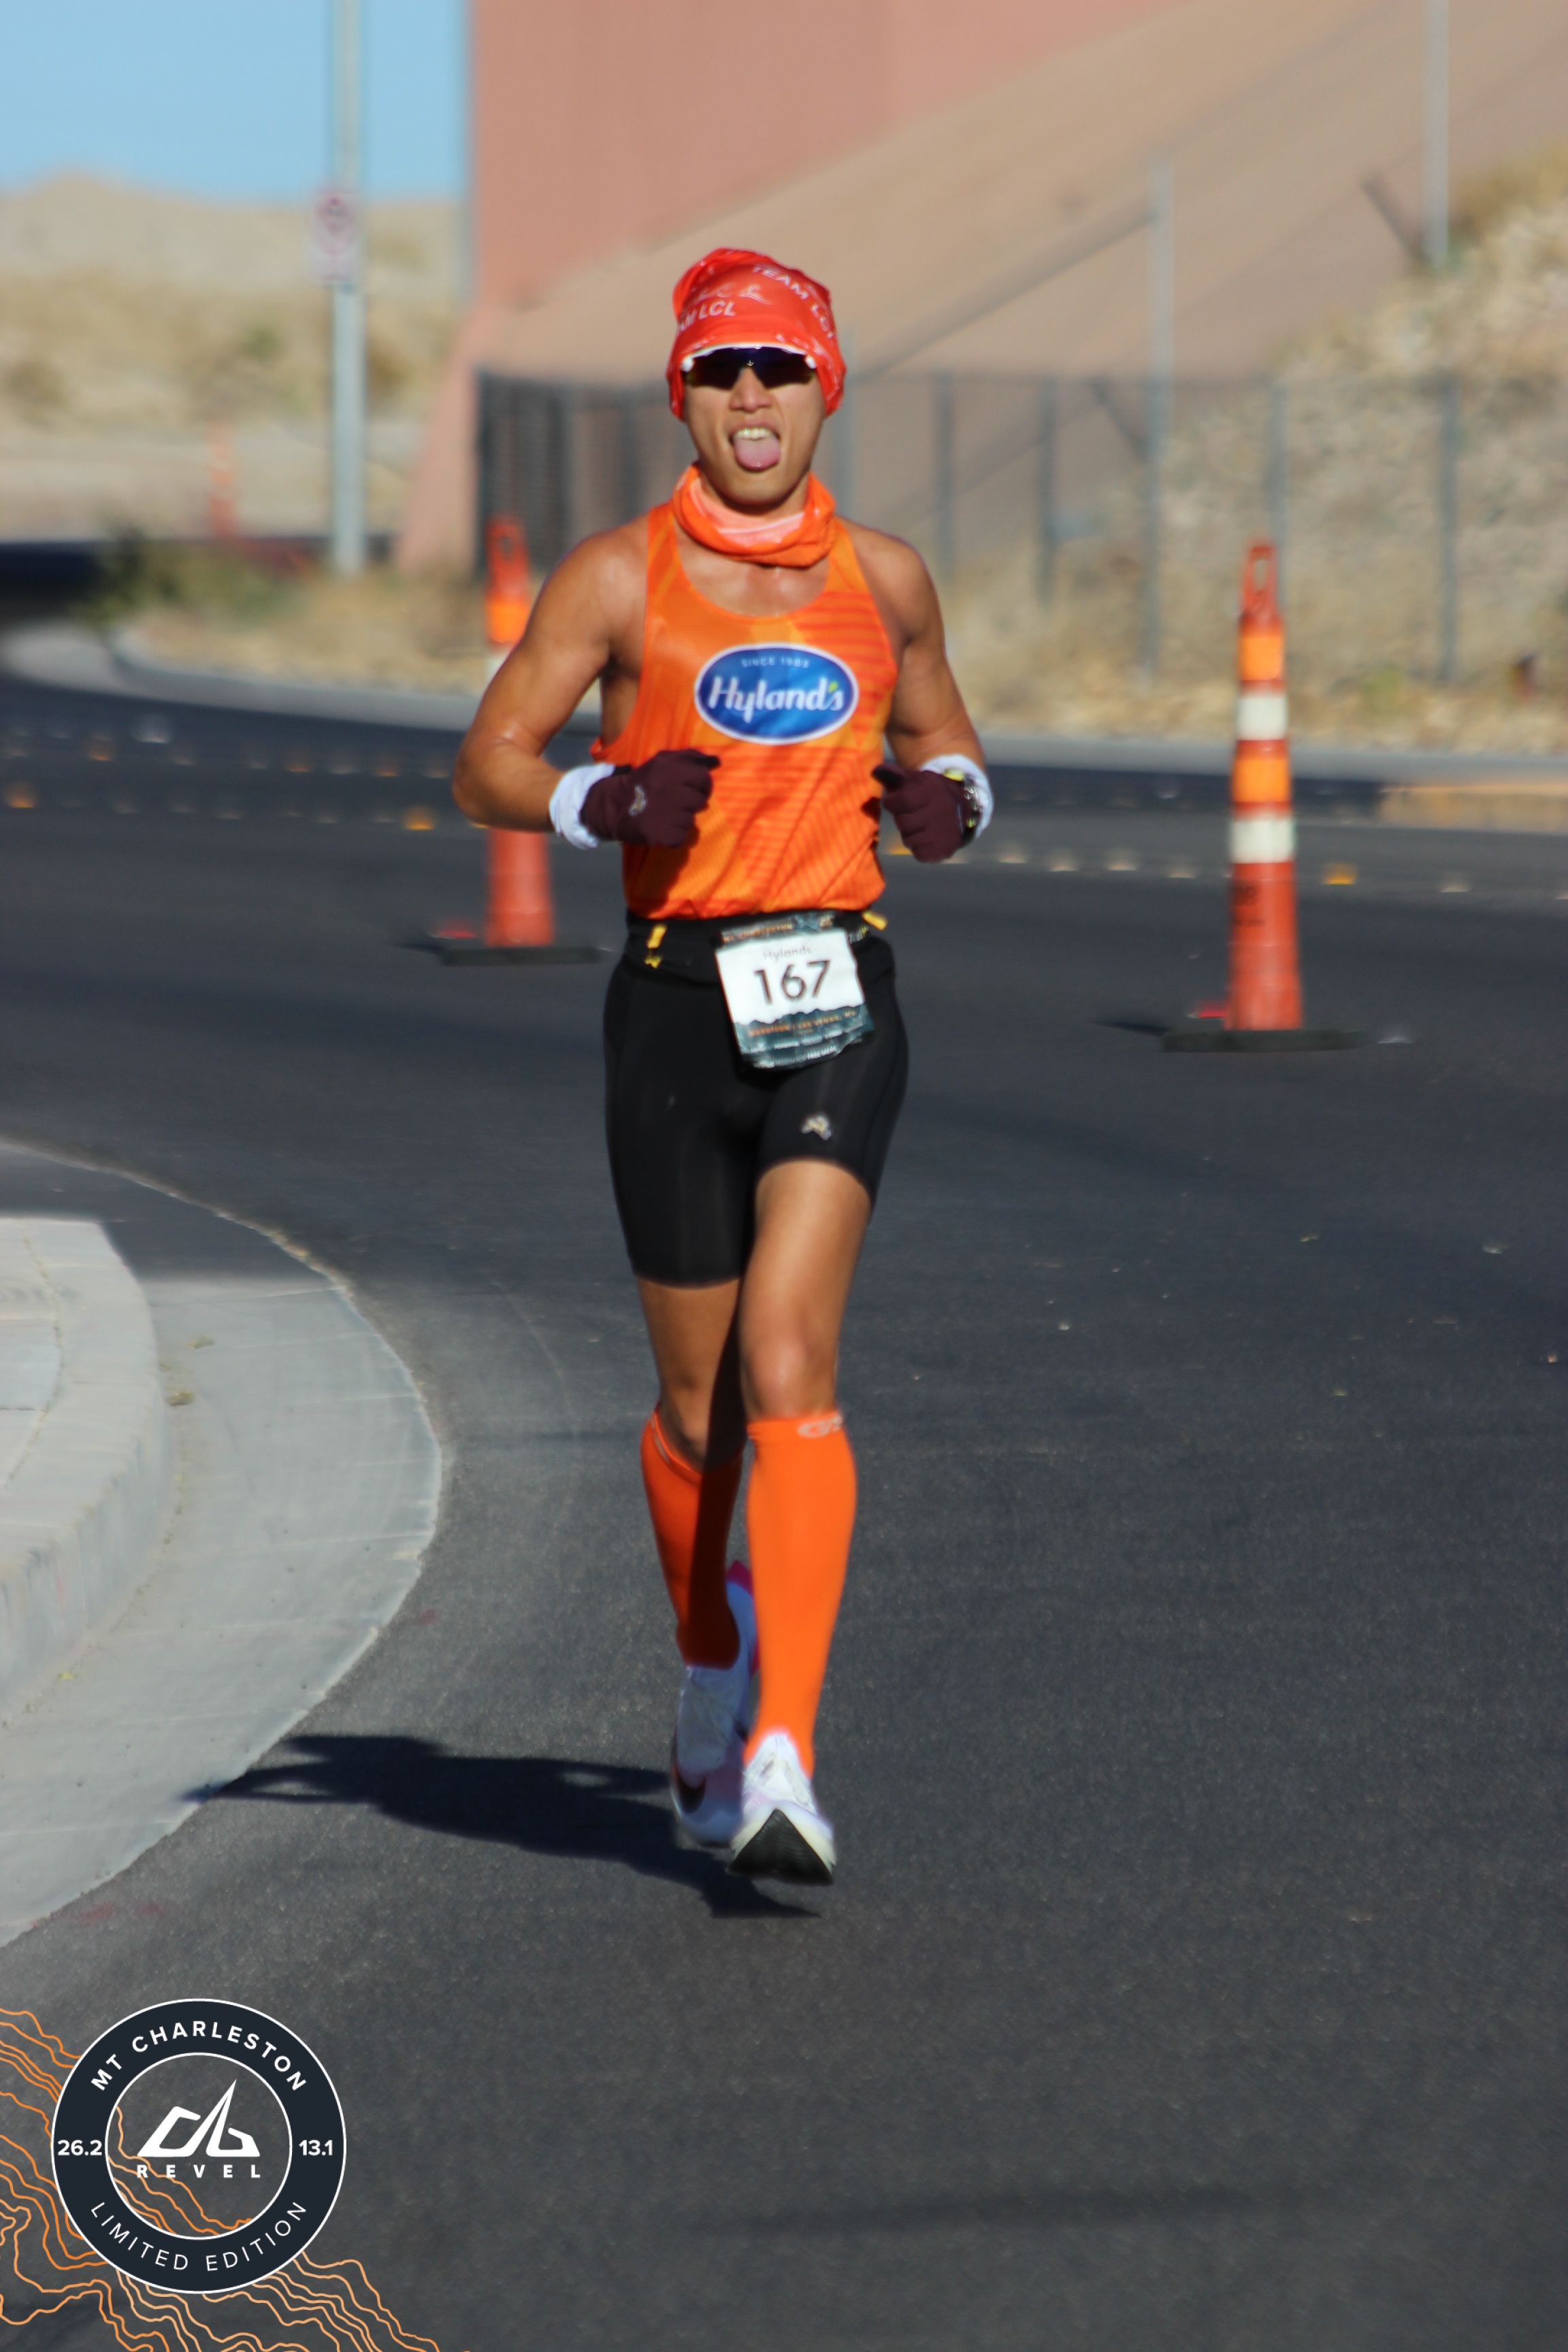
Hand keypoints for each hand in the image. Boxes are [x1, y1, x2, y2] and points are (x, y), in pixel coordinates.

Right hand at [581, 750, 717, 846]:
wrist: (613, 805)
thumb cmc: (644, 782)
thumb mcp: (663, 761)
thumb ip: (690, 758)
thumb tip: (717, 761)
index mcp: (670, 769)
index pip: (704, 779)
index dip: (701, 786)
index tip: (692, 789)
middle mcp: (668, 789)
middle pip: (700, 802)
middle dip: (690, 804)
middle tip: (673, 803)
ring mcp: (664, 813)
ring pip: (691, 821)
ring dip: (681, 821)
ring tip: (664, 815)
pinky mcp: (658, 833)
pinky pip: (681, 838)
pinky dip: (673, 837)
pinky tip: (661, 828)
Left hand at [872, 761, 973, 863]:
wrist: (961, 811)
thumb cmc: (931, 794)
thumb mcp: (915, 780)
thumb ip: (894, 776)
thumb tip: (875, 771)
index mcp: (931, 791)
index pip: (900, 802)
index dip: (892, 803)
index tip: (896, 802)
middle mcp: (940, 811)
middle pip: (903, 823)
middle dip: (902, 820)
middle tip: (912, 815)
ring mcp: (944, 832)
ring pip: (909, 840)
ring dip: (910, 835)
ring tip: (920, 826)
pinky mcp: (945, 849)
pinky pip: (919, 854)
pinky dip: (919, 848)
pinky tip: (927, 838)